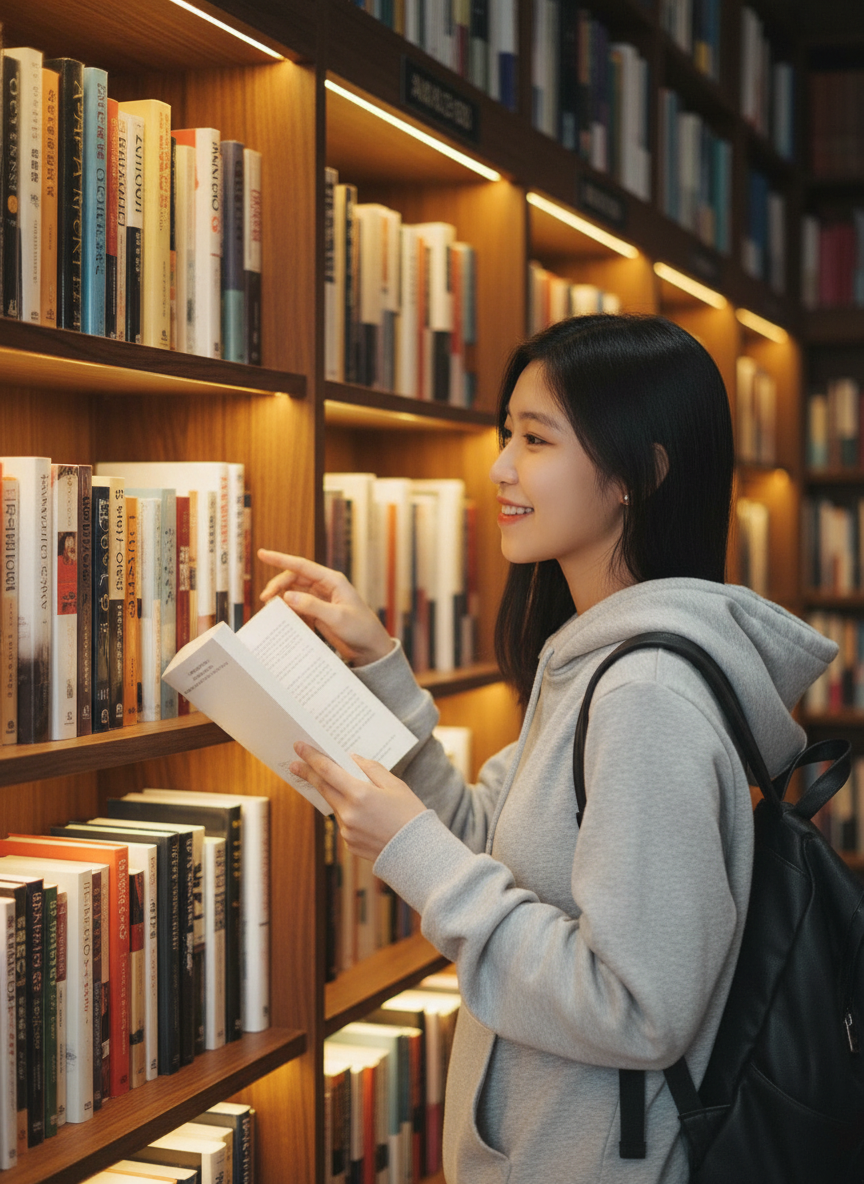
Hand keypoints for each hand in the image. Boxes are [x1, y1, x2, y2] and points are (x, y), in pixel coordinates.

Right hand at [258, 550, 393, 666]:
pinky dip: (290, 613)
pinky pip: (298, 608)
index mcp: (332, 580)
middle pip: (293, 579)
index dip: (280, 558)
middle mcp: (325, 587)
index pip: (301, 566)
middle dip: (277, 586)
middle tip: (266, 600)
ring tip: (272, 611)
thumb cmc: (361, 629)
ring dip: (282, 600)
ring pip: (293, 593)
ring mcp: (320, 600)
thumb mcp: (337, 617)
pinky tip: (286, 622)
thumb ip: (312, 606)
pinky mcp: (317, 613)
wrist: (370, 648)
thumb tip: (287, 596)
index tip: (262, 554)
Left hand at [290, 743, 425, 861]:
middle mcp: (348, 813)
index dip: (311, 757)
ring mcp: (347, 831)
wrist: (418, 854)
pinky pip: (345, 822)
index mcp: (360, 795)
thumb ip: (371, 769)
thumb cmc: (410, 815)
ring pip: (336, 806)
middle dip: (308, 774)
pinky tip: (368, 817)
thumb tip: (352, 760)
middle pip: (323, 788)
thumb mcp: (395, 785)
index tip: (299, 747)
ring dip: (337, 796)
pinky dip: (350, 814)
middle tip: (295, 764)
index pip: (328, 771)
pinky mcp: (349, 844)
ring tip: (357, 794)